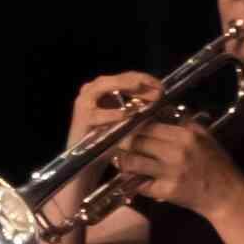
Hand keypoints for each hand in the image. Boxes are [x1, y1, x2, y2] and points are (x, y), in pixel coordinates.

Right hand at [46, 73, 161, 221]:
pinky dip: (111, 114)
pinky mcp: (80, 120)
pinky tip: (126, 115)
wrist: (86, 166)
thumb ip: (140, 110)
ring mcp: (84, 104)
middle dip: (139, 82)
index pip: (128, 77)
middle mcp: (92, 92)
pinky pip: (96, 114)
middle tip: (157, 91)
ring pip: (104, 86)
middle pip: (117, 77)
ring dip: (124, 88)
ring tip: (142, 92)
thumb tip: (162, 100)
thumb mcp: (127, 123)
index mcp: (104, 91)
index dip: (146, 80)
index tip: (162, 88)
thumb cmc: (109, 143)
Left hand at [108, 116, 243, 220]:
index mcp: (185, 135)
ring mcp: (170, 172)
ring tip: (123, 161)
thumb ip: (182, 123)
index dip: (133, 127)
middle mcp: (176, 151)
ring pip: (133, 162)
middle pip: (137, 142)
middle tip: (119, 145)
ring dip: (124, 162)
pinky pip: (140, 184)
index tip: (125, 129)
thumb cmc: (215, 163)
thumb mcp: (204, 136)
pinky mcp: (166, 191)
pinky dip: (134, 181)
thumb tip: (158, 111)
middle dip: (124, 143)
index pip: (148, 125)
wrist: (226, 194)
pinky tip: (134, 179)